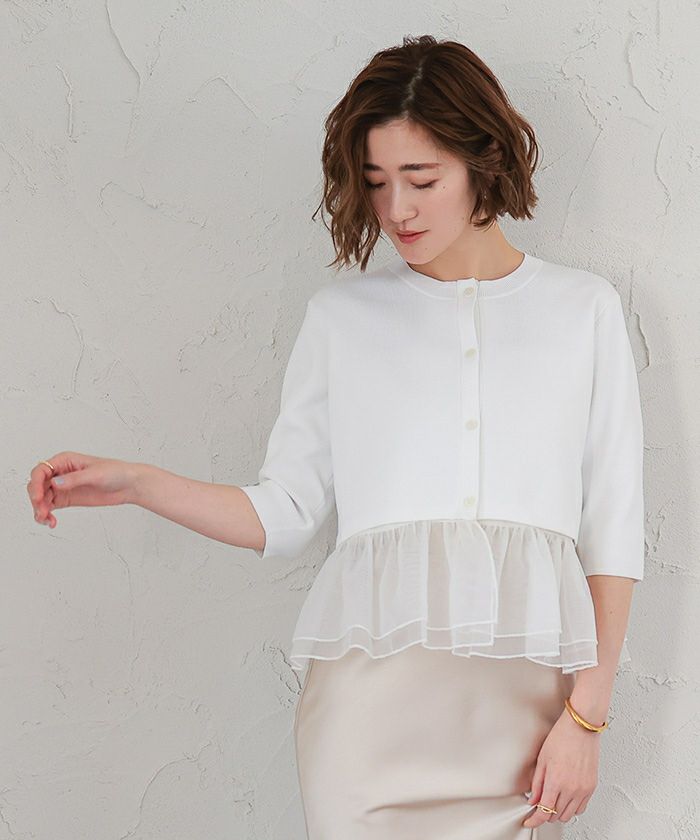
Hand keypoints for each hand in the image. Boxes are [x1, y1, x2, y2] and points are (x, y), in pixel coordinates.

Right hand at [27, 451, 140, 527]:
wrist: (129, 485)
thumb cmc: (116, 472)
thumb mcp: (95, 474)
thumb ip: (74, 479)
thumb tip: (55, 483)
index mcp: (65, 460)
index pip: (41, 470)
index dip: (36, 484)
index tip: (39, 498)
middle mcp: (60, 472)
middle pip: (37, 485)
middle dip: (36, 499)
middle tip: (42, 513)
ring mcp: (63, 486)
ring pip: (41, 498)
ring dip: (40, 510)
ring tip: (47, 521)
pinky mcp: (67, 498)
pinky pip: (50, 506)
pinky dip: (47, 515)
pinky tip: (51, 522)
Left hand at [522, 707, 600, 827]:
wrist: (581, 728)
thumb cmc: (562, 737)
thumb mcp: (542, 759)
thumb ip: (537, 783)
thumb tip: (532, 799)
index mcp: (556, 782)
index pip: (544, 812)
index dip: (534, 820)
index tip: (529, 820)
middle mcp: (571, 789)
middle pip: (556, 815)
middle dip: (545, 813)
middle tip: (538, 805)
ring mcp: (583, 790)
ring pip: (569, 814)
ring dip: (558, 812)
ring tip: (551, 801)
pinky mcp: (591, 787)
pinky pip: (581, 808)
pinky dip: (572, 807)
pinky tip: (565, 798)